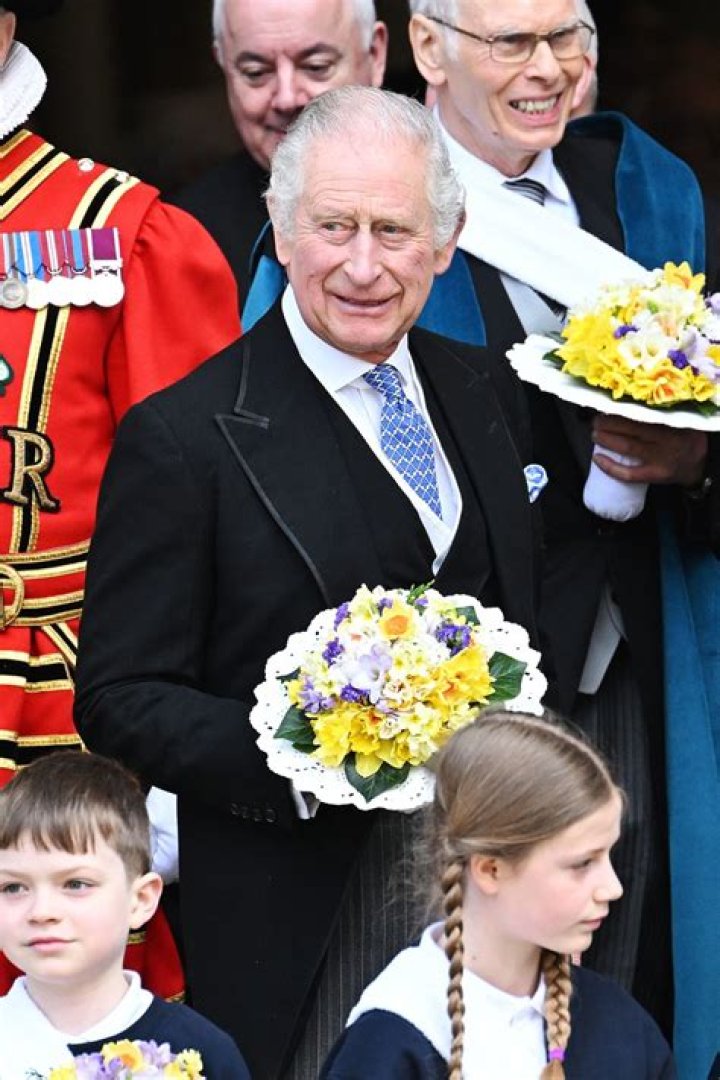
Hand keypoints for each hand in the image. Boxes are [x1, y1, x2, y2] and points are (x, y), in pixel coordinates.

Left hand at [591, 415, 707, 487]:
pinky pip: (629, 474)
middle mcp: (666, 440)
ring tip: (595, 435)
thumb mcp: (679, 419)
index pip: (642, 413)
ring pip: (627, 447)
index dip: (621, 410)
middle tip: (596, 421)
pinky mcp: (655, 475)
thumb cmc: (684, 436)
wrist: (700, 463)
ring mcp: (660, 459)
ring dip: (607, 440)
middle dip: (609, 423)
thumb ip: (660, 411)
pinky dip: (610, 467)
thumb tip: (628, 400)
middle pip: (632, 428)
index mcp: (671, 422)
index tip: (607, 405)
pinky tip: (597, 459)